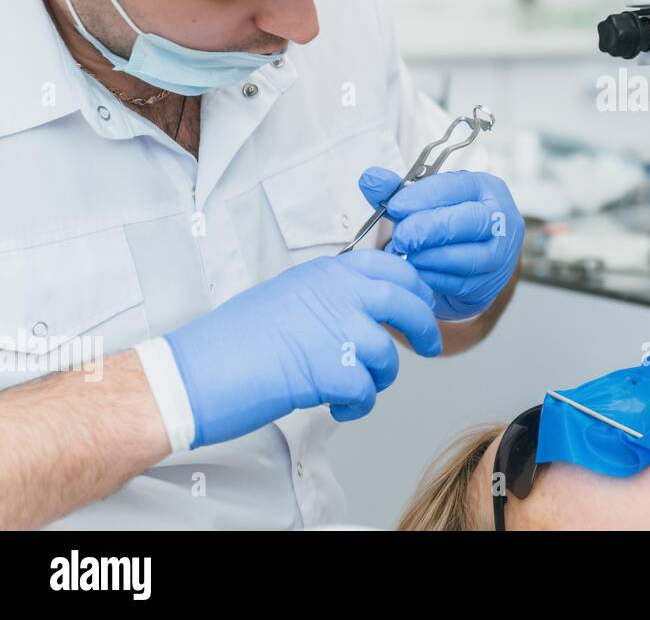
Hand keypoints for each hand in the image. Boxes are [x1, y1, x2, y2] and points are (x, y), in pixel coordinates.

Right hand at [165, 251, 440, 448]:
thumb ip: (327, 296)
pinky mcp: (331, 370)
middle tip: (430, 345)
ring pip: (388, 354)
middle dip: (424, 327)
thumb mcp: (285, 295)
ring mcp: (336, 329)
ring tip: (357, 387)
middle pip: (406, 303)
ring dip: (380, 377)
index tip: (422, 303)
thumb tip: (362, 307)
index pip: (391, 268)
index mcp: (325, 273)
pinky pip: (366, 391)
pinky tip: (338, 407)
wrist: (193, 374)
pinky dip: (357, 405)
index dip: (414, 288)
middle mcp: (336, 294)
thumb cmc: (231, 341)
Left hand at [359, 169, 524, 320]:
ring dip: (425, 257)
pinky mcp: (489, 284)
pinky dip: (430, 277)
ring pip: (462, 257)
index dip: (423, 196)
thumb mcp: (424, 202)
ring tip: (403, 254)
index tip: (394, 206)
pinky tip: (415, 271)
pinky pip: (456, 283)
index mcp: (486, 188)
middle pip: (466, 222)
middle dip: (426, 230)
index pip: (457, 186)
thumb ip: (396, 191)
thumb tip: (370, 178)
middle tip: (399, 237)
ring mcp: (500, 254)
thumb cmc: (446, 223)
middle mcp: (501, 219)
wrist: (472, 263)